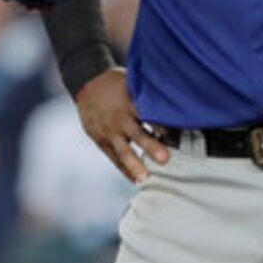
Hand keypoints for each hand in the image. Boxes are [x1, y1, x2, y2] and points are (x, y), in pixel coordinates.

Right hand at [74, 68, 168, 184]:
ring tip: (145, 178)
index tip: (173, 132)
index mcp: (129, 101)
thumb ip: (148, 94)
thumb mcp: (131, 82)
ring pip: (123, 151)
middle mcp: (120, 118)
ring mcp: (109, 132)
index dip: (161, 122)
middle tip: (164, 159)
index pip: (147, 112)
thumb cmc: (115, 86)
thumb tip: (176, 101)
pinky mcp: (102, 141)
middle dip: (151, 147)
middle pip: (137, 134)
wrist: (86, 89)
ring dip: (135, 165)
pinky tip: (135, 179)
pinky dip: (125, 170)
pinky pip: (114, 158)